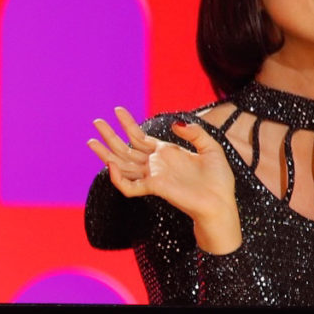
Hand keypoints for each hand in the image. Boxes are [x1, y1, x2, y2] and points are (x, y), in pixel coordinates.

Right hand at [89, 107, 242, 253]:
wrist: (221, 202)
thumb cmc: (219, 180)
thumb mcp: (211, 148)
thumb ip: (194, 133)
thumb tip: (175, 123)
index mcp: (165, 154)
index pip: (140, 137)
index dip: (127, 124)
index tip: (117, 110)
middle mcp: (155, 165)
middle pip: (125, 149)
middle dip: (110, 135)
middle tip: (96, 122)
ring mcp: (153, 177)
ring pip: (121, 166)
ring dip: (105, 154)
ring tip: (91, 142)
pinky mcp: (154, 188)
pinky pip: (129, 186)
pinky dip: (117, 177)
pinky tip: (110, 164)